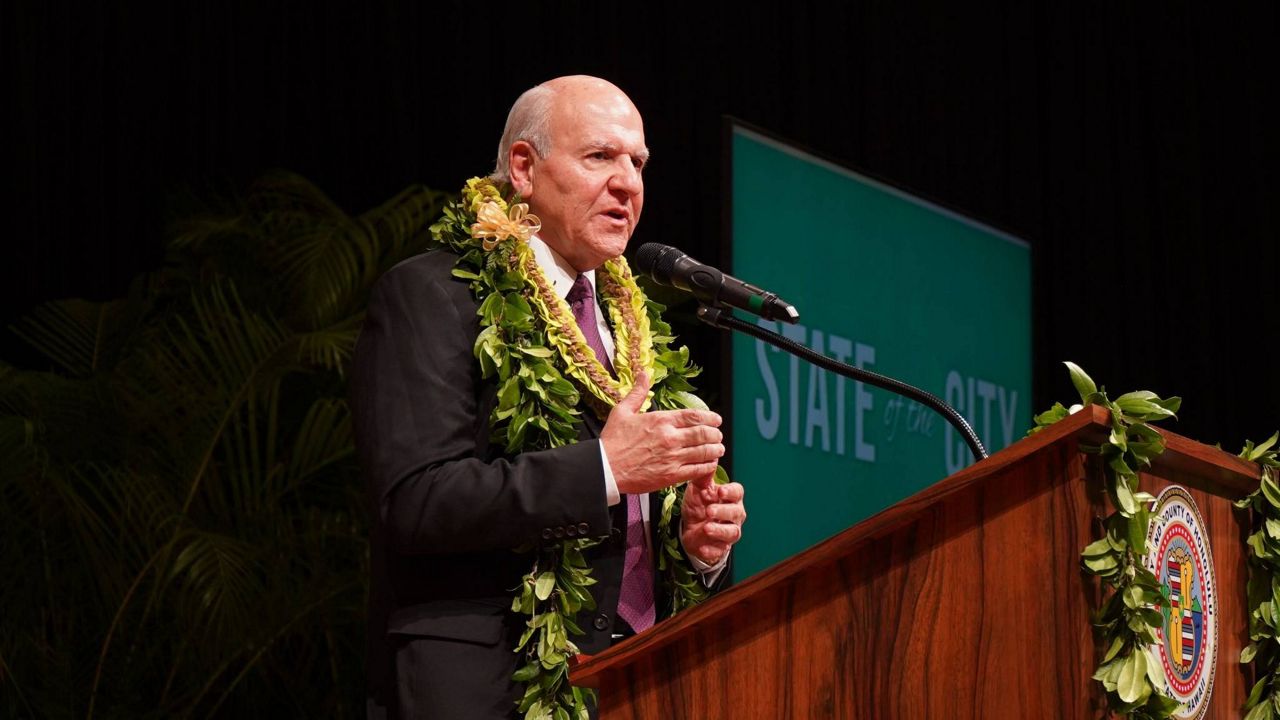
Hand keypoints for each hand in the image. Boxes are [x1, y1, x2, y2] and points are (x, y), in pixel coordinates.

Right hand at [600, 373, 724, 494]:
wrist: (605, 468)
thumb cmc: (612, 442)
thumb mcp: (622, 411)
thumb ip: (637, 393)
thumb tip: (643, 375)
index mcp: (661, 420)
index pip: (694, 416)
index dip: (710, 417)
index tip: (716, 420)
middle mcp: (670, 437)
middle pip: (703, 433)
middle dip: (715, 434)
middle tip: (718, 435)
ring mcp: (672, 457)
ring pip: (704, 452)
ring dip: (715, 450)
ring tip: (719, 449)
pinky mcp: (671, 475)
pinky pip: (697, 470)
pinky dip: (708, 466)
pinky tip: (710, 464)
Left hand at [681, 472, 745, 566]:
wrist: (689, 527)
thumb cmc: (699, 504)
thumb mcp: (697, 489)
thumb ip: (703, 477)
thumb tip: (709, 459)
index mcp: (730, 498)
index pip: (737, 493)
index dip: (730, 492)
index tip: (720, 491)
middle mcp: (734, 515)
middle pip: (736, 513)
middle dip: (723, 511)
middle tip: (709, 510)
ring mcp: (728, 532)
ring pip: (732, 532)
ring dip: (720, 530)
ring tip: (707, 528)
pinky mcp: (720, 548)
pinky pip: (719, 551)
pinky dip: (711, 550)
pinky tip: (703, 547)